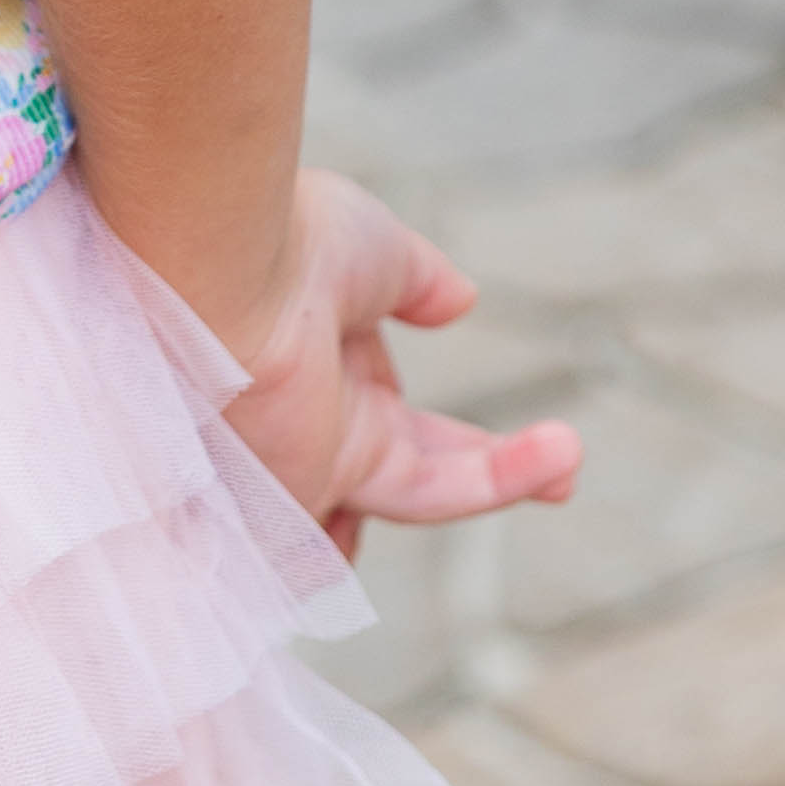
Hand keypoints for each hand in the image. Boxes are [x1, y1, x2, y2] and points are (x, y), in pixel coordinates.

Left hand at [220, 167, 581, 561]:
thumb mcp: (371, 247)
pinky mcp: (289, 497)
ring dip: (487, 486)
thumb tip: (461, 301)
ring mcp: (305, 467)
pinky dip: (394, 528)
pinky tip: (472, 475)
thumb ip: (416, 280)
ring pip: (406, 504)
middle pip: (422, 481)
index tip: (561, 447)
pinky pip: (336, 546)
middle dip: (501, 476)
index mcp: (336, 375)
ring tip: (561, 461)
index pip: (417, 433)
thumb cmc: (284, 239)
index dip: (489, 451)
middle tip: (571, 463)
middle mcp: (319, 430)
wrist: (212, 259)